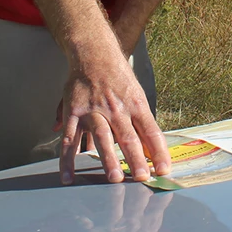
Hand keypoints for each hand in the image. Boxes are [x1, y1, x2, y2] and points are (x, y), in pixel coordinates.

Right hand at [55, 51, 170, 184]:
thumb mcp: (136, 96)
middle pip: (128, 137)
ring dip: (108, 158)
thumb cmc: (119, 78)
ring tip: (114, 178)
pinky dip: (68, 158)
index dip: (158, 151)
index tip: (164, 170)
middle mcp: (117, 109)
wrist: (96, 53)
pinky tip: (69, 176)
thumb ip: (141, 124)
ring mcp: (94, 111)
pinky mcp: (74, 112)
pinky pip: (70, 138)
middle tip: (142, 177)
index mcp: (136, 105)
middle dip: (136, 158)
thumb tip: (151, 149)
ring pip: (102, 137)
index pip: (151, 131)